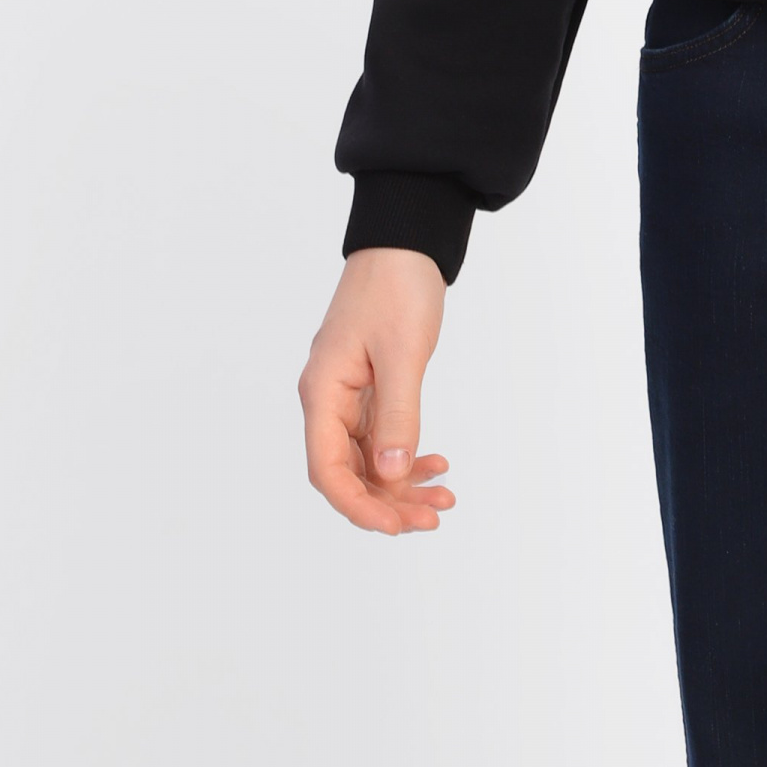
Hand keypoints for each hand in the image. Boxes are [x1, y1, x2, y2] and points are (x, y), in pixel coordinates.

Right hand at [298, 246, 456, 533]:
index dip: (358, 505)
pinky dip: (407, 454)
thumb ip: (397, 414)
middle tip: (433, 517)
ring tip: (443, 498)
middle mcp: (328, 398)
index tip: (395, 526)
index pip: (327, 469)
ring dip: (402, 483)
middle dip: (388, 501)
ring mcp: (348, 394)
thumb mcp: (402, 353)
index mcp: (323, 391)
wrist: (407, 241)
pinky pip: (382, 436)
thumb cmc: (397, 286)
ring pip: (368, 458)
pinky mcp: (370, 386)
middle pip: (348, 471)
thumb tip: (391, 473)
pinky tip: (435, 464)